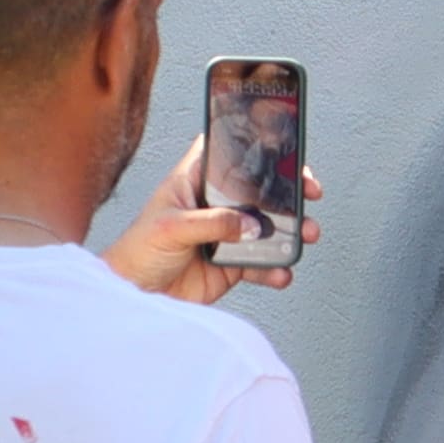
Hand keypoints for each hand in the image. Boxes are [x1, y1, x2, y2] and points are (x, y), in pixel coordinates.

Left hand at [107, 139, 314, 304]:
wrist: (135, 297)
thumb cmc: (137, 252)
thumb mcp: (171, 227)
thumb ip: (212, 223)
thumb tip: (249, 223)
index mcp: (192, 183)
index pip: (225, 154)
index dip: (250, 145)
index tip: (279, 146)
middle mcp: (213, 206)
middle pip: (257, 188)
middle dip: (287, 189)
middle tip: (307, 191)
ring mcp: (225, 235)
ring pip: (266, 226)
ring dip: (291, 230)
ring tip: (305, 233)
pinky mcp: (231, 265)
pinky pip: (261, 264)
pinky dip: (275, 268)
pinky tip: (281, 271)